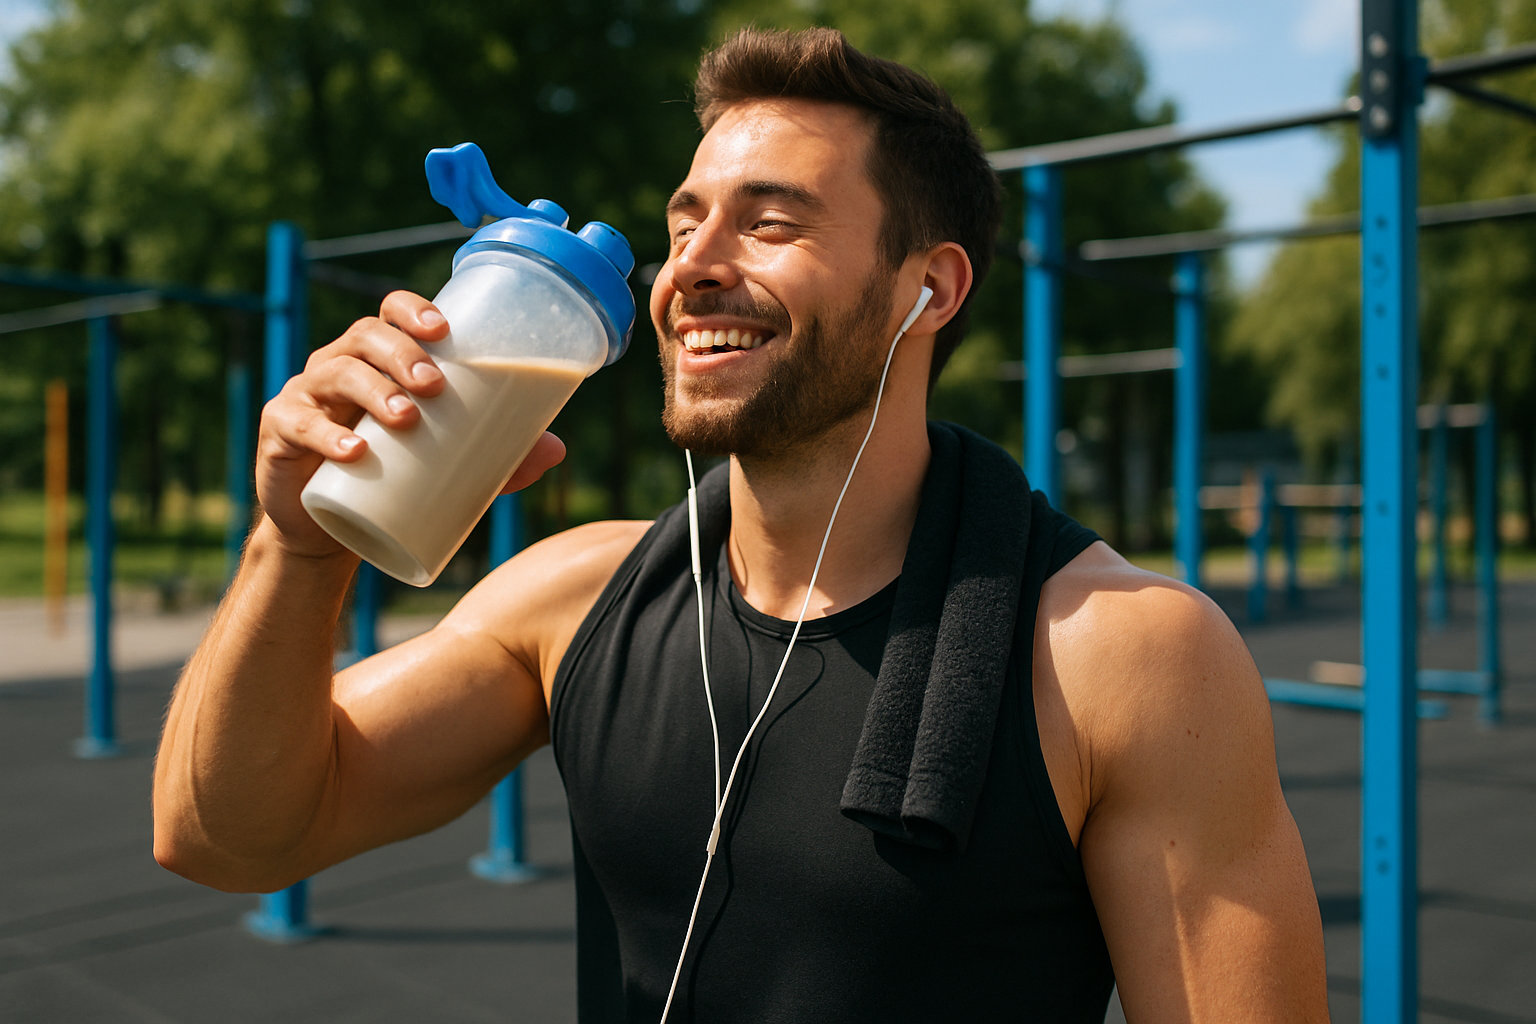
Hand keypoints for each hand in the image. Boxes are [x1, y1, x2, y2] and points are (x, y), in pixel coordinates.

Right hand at [255, 290, 566, 557]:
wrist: (332, 528)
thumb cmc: (394, 476)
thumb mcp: (449, 464)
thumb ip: (500, 457)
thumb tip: (558, 449)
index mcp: (378, 359)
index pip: (390, 313)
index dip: (413, 311)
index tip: (445, 330)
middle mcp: (339, 366)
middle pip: (364, 337)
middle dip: (401, 353)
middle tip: (435, 385)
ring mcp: (306, 396)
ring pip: (334, 373)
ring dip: (373, 391)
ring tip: (407, 418)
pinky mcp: (280, 434)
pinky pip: (297, 424)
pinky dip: (326, 436)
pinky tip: (354, 450)